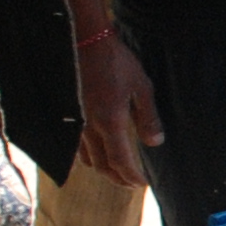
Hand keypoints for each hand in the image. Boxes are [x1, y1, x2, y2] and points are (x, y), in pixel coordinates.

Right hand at [75, 27, 163, 191]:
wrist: (86, 42)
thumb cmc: (116, 62)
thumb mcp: (141, 87)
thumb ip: (148, 117)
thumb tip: (154, 142)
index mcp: (111, 123)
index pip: (121, 162)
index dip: (132, 177)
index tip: (142, 183)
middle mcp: (91, 128)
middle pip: (103, 166)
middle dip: (118, 179)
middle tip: (132, 183)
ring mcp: (78, 122)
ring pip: (88, 158)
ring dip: (104, 170)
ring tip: (117, 172)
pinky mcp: (71, 115)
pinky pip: (78, 145)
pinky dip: (90, 156)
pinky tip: (98, 153)